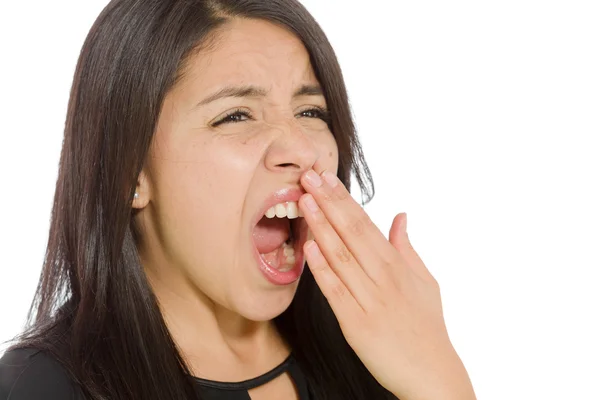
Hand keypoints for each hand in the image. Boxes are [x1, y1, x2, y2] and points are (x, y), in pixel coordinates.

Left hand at [298, 168, 475, 399]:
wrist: (433, 373)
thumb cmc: (427, 326)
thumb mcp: (425, 281)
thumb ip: (407, 247)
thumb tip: (400, 216)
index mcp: (398, 265)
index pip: (366, 223)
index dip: (343, 199)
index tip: (326, 179)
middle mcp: (384, 278)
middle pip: (352, 232)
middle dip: (328, 202)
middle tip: (308, 177)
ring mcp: (370, 301)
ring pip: (341, 257)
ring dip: (321, 227)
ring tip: (304, 202)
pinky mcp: (357, 325)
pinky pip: (336, 292)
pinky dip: (322, 269)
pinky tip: (309, 248)